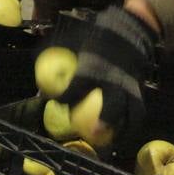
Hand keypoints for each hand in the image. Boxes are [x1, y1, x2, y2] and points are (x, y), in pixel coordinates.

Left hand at [60, 6, 157, 145]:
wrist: (129, 29)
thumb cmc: (97, 35)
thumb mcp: (74, 37)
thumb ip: (55, 48)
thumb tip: (35, 60)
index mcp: (96, 67)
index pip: (79, 86)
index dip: (66, 96)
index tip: (56, 100)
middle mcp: (114, 80)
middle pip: (113, 102)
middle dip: (104, 119)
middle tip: (91, 133)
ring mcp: (129, 86)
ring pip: (132, 111)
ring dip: (123, 130)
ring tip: (111, 145)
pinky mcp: (138, 91)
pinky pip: (138, 112)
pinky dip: (131, 126)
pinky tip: (122, 138)